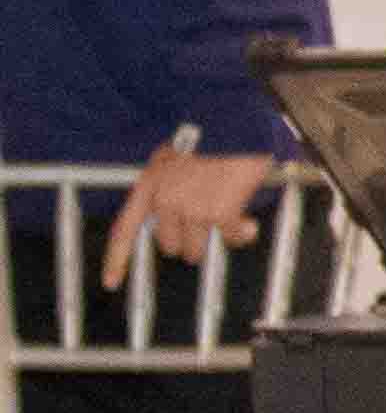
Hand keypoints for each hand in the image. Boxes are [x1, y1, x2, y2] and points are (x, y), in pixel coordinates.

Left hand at [103, 147, 269, 279]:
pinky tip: (248, 222)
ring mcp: (191, 210)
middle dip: (187, 238)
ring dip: (214, 237)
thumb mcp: (171, 159)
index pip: (124, 231)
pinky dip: (241, 234)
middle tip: (205, 219)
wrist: (236, 129)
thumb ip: (164, 188)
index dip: (116, 260)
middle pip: (169, 245)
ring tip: (228, 214)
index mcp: (149, 187)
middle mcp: (165, 202)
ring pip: (197, 249)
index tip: (111, 283)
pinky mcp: (219, 214)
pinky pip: (231, 239)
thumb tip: (173, 217)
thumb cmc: (209, 140)